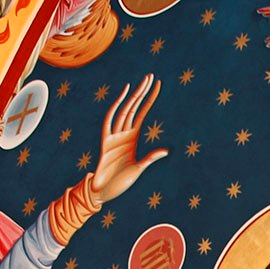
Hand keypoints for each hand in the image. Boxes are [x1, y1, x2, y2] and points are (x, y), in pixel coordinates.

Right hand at [90, 75, 167, 204]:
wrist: (103, 191)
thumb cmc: (121, 182)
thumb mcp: (139, 169)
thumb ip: (151, 158)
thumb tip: (166, 151)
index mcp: (133, 138)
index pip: (143, 113)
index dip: (150, 100)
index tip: (157, 86)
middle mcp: (124, 133)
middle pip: (134, 107)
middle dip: (142, 92)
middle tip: (151, 76)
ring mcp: (114, 136)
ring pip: (125, 110)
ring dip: (134, 96)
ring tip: (142, 82)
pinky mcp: (105, 141)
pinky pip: (110, 120)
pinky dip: (117, 107)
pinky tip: (124, 95)